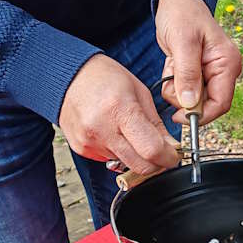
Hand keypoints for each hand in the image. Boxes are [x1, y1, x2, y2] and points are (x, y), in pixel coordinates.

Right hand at [59, 55, 180, 173]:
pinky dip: (119, 153)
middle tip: (161, 152)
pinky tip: (115, 134)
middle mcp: (102, 129)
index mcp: (120, 110)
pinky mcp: (81, 149)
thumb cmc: (103, 78)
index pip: (151, 150)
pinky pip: (109, 160)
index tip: (174, 155)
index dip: (169, 157)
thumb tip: (171, 146)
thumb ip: (157, 124)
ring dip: (136, 156)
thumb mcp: (140, 92)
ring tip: (132, 134)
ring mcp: (89, 142)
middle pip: (140, 166)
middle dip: (156, 163)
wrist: (68, 76)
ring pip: (126, 165)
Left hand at [155, 0, 240, 124]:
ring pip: (195, 99)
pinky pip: (188, 89)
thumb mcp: (182, 42)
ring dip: (177, 89)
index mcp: (227, 64)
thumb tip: (191, 105)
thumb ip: (187, 74)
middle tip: (170, 79)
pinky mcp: (202, 73)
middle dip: (185, 98)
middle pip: (207, 104)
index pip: (221, 103)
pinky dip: (175, 82)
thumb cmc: (182, 14)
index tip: (178, 116)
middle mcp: (225, 71)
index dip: (201, 115)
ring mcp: (214, 72)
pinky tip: (172, 64)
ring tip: (171, 65)